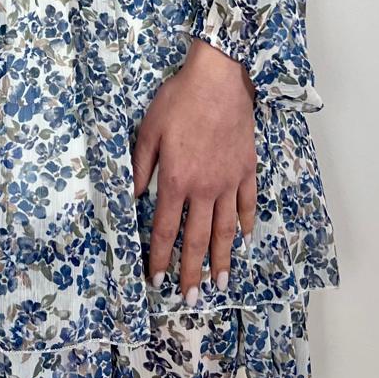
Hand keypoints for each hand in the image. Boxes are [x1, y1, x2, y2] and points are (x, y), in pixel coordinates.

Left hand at [131, 39, 257, 302]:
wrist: (218, 79)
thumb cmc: (178, 100)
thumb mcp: (148, 131)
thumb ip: (140, 167)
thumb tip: (132, 197)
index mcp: (175, 181)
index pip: (164, 229)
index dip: (159, 257)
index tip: (156, 279)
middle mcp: (203, 189)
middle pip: (197, 239)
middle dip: (192, 271)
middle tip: (192, 298)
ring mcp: (228, 181)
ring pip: (225, 230)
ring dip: (222, 259)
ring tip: (221, 284)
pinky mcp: (246, 169)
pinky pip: (247, 204)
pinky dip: (245, 224)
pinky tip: (244, 238)